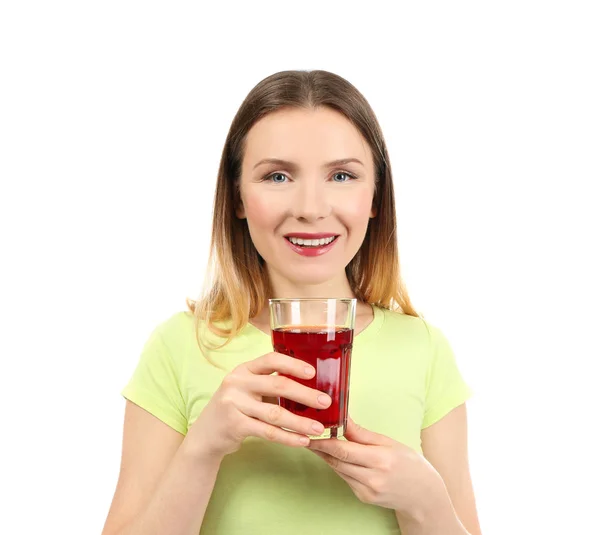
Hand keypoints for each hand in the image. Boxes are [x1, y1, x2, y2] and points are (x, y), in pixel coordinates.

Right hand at [185, 352, 331, 460]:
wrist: (205, 435)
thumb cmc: (235, 409)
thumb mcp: (247, 390)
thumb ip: (269, 385)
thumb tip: (310, 387)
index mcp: (244, 369)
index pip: (271, 359)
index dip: (293, 364)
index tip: (313, 373)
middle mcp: (237, 383)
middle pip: (277, 386)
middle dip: (305, 394)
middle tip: (325, 402)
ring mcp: (234, 403)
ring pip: (275, 413)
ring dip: (300, 422)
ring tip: (319, 428)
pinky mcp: (234, 425)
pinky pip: (268, 432)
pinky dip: (288, 437)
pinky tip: (303, 441)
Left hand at [307, 418, 444, 515]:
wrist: (423, 495)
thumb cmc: (410, 464)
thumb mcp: (389, 443)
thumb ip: (363, 434)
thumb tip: (344, 419)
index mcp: (381, 460)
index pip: (344, 450)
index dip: (323, 443)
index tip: (310, 434)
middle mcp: (373, 478)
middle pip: (337, 461)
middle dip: (320, 449)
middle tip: (306, 436)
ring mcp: (367, 491)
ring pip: (339, 470)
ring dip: (327, 457)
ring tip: (316, 443)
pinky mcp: (364, 498)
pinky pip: (345, 478)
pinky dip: (339, 466)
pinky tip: (336, 457)